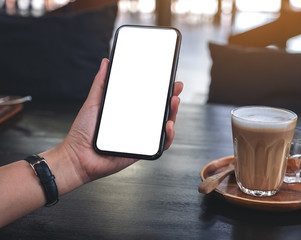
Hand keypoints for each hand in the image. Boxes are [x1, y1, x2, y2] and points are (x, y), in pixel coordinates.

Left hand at [41, 58, 182, 194]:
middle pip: (161, 111)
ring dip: (173, 114)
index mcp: (128, 113)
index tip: (169, 79)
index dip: (162, 90)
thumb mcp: (93, 102)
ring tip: (174, 103)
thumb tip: (106, 64)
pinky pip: (161, 145)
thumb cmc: (83, 132)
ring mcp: (141, 137)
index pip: (150, 99)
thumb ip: (101, 83)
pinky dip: (168, 136)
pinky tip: (167, 126)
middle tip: (176, 88)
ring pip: (164, 126)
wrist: (77, 156)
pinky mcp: (142, 151)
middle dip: (172, 99)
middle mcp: (137, 124)